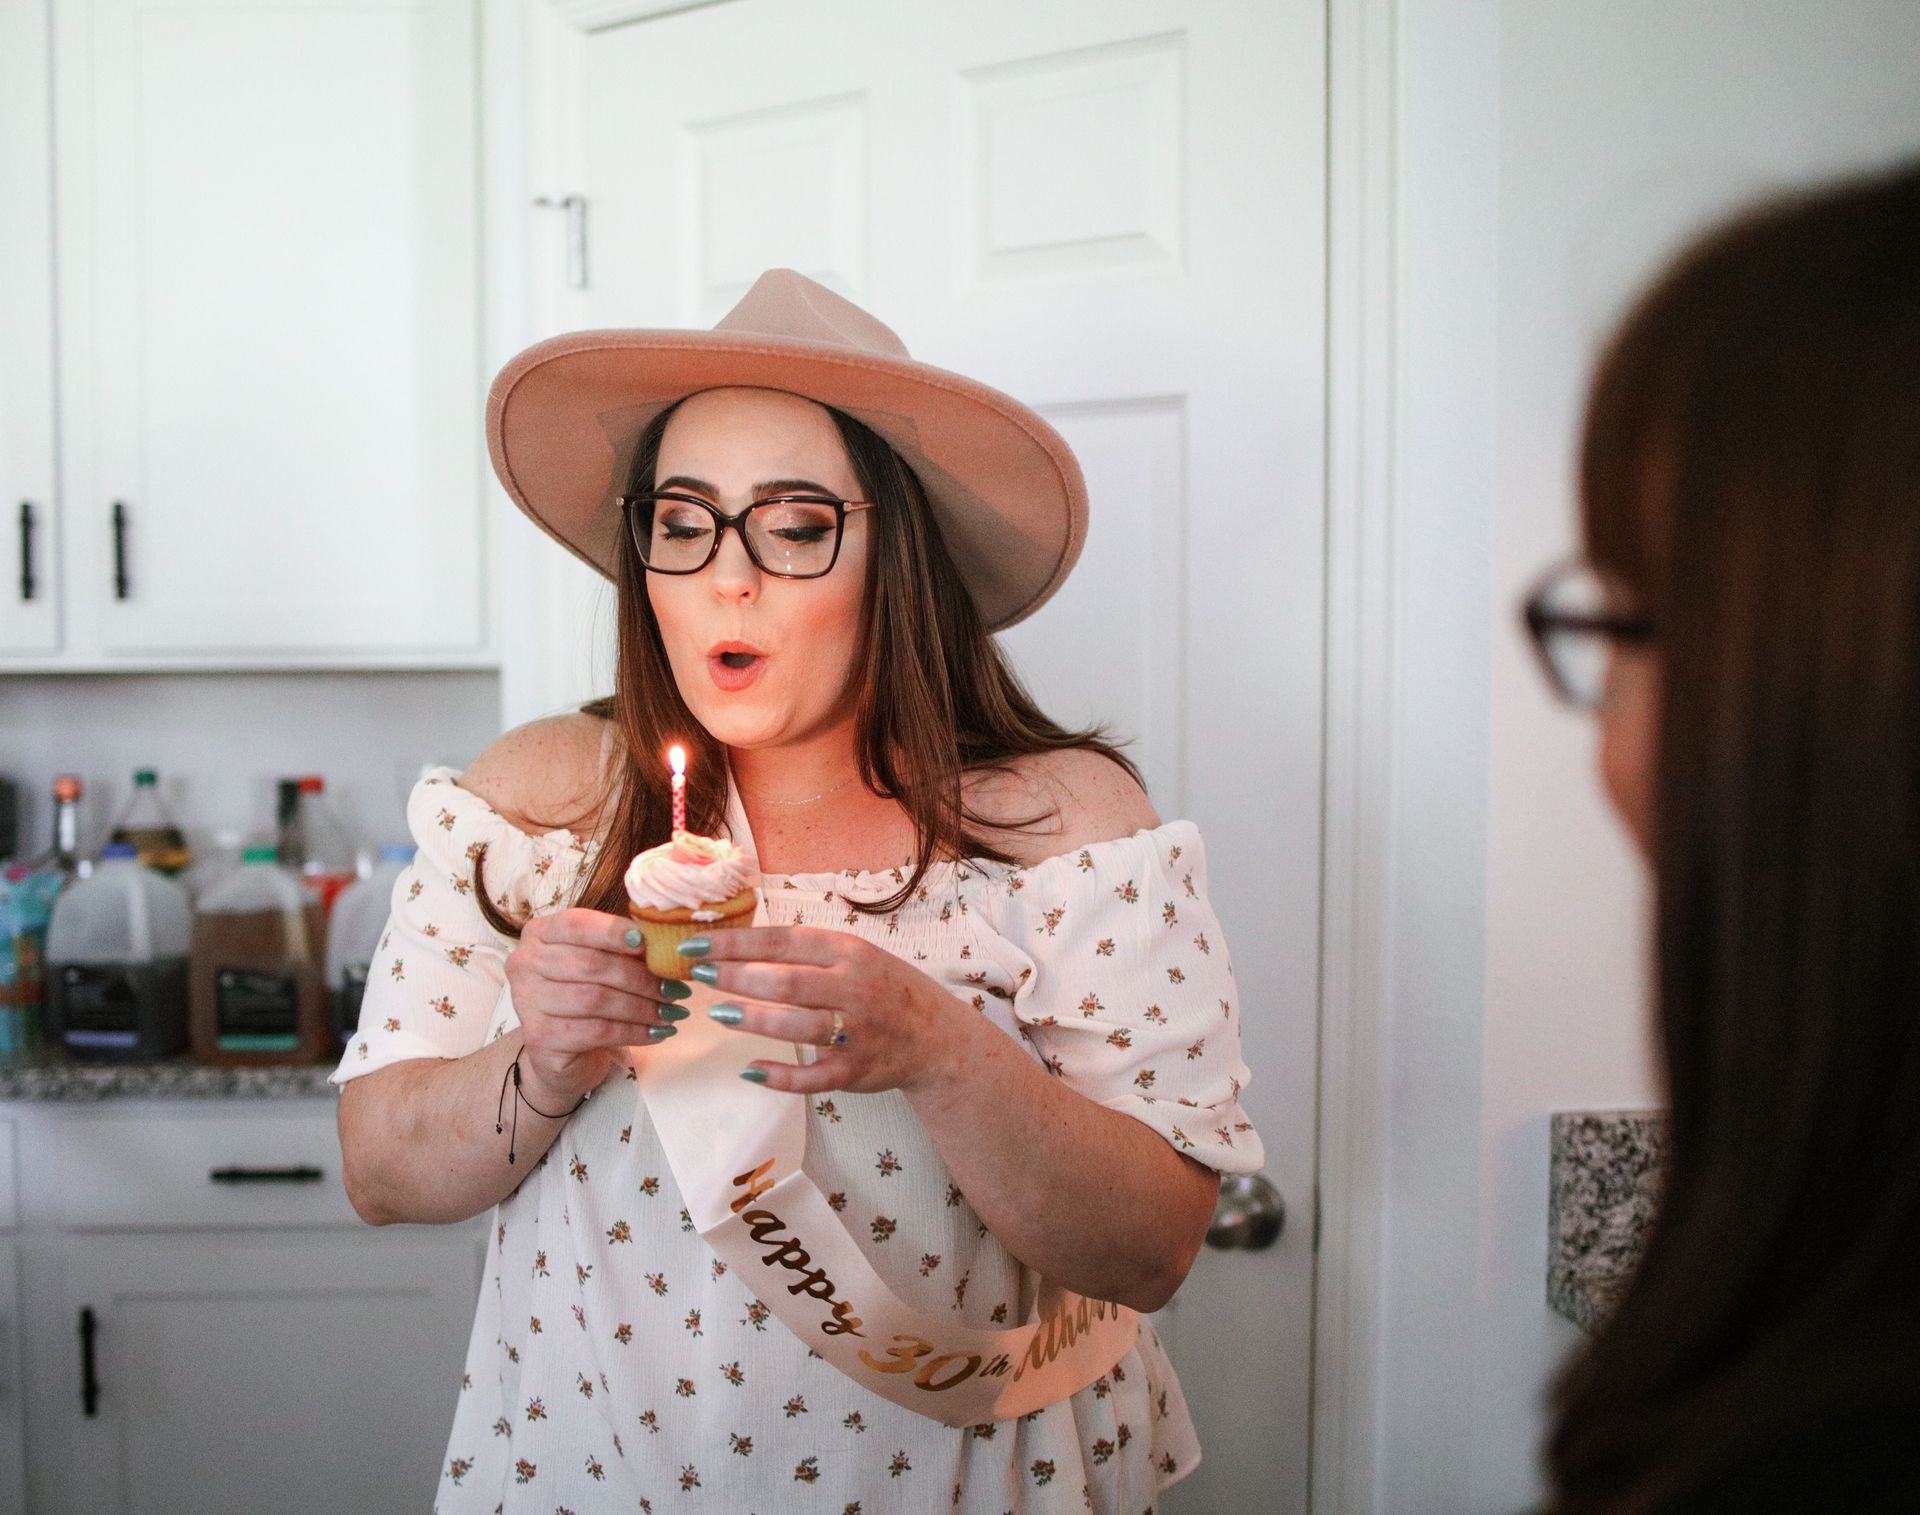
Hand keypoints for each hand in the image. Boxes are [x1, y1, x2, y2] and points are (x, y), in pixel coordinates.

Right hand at [504, 908, 692, 1106]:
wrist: (562, 1050)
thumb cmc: (586, 995)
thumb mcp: (602, 961)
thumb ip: (624, 946)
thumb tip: (667, 943)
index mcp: (540, 932)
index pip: (577, 924)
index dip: (615, 932)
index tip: (649, 943)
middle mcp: (525, 963)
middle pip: (592, 964)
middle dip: (642, 977)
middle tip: (676, 988)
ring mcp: (527, 1001)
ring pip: (597, 999)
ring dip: (643, 1006)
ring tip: (672, 1012)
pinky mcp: (540, 1038)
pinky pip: (597, 1031)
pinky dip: (634, 1031)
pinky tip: (657, 1032)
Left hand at [681, 925, 973, 1095]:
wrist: (936, 1037)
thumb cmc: (884, 988)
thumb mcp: (856, 955)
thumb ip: (808, 951)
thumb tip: (739, 945)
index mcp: (849, 952)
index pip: (782, 942)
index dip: (734, 944)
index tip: (696, 946)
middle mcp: (854, 988)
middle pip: (785, 982)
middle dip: (736, 977)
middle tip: (700, 977)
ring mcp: (855, 1033)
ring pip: (796, 1026)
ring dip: (753, 1020)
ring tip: (719, 1013)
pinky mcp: (855, 1072)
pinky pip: (812, 1077)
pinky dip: (779, 1076)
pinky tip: (750, 1070)